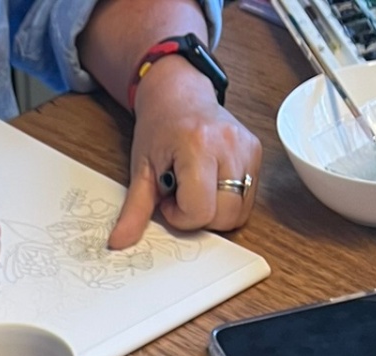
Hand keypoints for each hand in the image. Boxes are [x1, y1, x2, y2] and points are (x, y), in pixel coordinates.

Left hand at [109, 55, 261, 249]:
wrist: (179, 94)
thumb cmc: (160, 128)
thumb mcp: (141, 170)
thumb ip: (134, 210)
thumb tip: (119, 242)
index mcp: (198, 145)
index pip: (200, 211)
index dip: (182, 217)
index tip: (169, 200)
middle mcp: (228, 145)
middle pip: (225, 216)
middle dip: (200, 216)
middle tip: (183, 194)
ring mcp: (246, 147)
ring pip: (240, 211)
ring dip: (216, 210)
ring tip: (197, 187)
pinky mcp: (256, 151)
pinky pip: (248, 198)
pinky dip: (229, 200)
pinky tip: (212, 182)